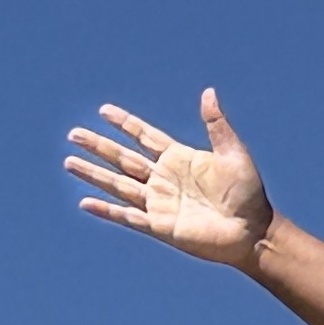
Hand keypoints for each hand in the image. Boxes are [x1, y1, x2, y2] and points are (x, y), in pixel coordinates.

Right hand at [64, 89, 273, 266]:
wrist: (254, 232)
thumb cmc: (249, 194)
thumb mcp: (233, 153)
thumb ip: (216, 124)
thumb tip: (208, 92)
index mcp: (178, 158)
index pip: (144, 136)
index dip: (125, 124)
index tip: (104, 111)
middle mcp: (164, 179)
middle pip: (123, 158)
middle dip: (99, 146)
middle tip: (74, 134)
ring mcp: (160, 202)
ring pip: (119, 185)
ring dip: (94, 174)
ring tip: (70, 162)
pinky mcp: (161, 226)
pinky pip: (128, 216)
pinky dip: (107, 210)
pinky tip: (86, 202)